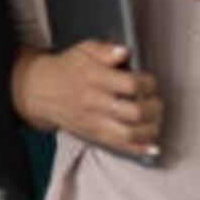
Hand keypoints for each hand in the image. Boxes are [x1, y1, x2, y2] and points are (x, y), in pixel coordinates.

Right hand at [29, 41, 161, 156]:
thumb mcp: (84, 50)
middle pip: (133, 112)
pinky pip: (120, 147)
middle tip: (156, 101)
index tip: (150, 82)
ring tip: (155, 119)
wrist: (42, 90)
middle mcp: (94, 102)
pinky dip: (140, 149)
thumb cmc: (69, 67)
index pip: (130, 84)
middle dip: (153, 108)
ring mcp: (94, 122)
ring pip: (129, 134)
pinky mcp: (93, 135)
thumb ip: (106, 50)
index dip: (148, 83)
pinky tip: (153, 146)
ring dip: (150, 129)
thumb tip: (125, 52)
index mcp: (93, 78)